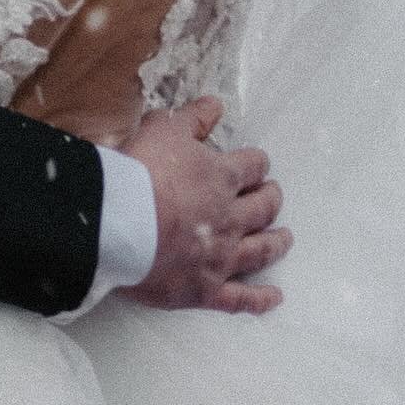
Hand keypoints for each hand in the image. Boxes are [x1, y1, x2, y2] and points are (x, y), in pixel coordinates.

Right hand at [121, 96, 290, 315]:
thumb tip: (215, 104)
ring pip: (260, 250)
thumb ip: (192, 118)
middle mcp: (229, 218)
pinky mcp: (206, 288)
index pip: (252, 167)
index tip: (258, 163)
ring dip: (276, 243)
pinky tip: (275, 297)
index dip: (257, 163)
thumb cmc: (139, 172)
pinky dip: (260, 300)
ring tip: (285, 238)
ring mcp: (221, 256)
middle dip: (271, 199)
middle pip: (263, 208)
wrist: (120, 222)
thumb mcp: (163, 130)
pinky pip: (240, 299)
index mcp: (220, 178)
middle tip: (273, 195)